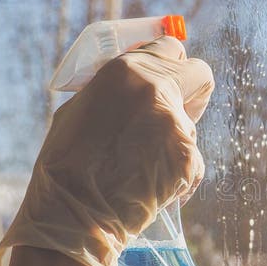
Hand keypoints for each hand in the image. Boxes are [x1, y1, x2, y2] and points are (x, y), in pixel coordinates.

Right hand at [0, 37, 213, 265]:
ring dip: (175, 139)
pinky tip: (150, 184)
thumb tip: (141, 81)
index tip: (168, 77)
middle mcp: (155, 90)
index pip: (170, 48)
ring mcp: (175, 126)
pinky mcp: (189, 159)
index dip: (170, 65)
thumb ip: (117, 90)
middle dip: (192, 91)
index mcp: (124, 70)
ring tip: (140, 164)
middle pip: (200, 76)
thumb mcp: (80, 109)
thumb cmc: (66, 165)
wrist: (75, 216)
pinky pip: (193, 159)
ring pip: (192, 124)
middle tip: (175, 110)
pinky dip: (178, 171)